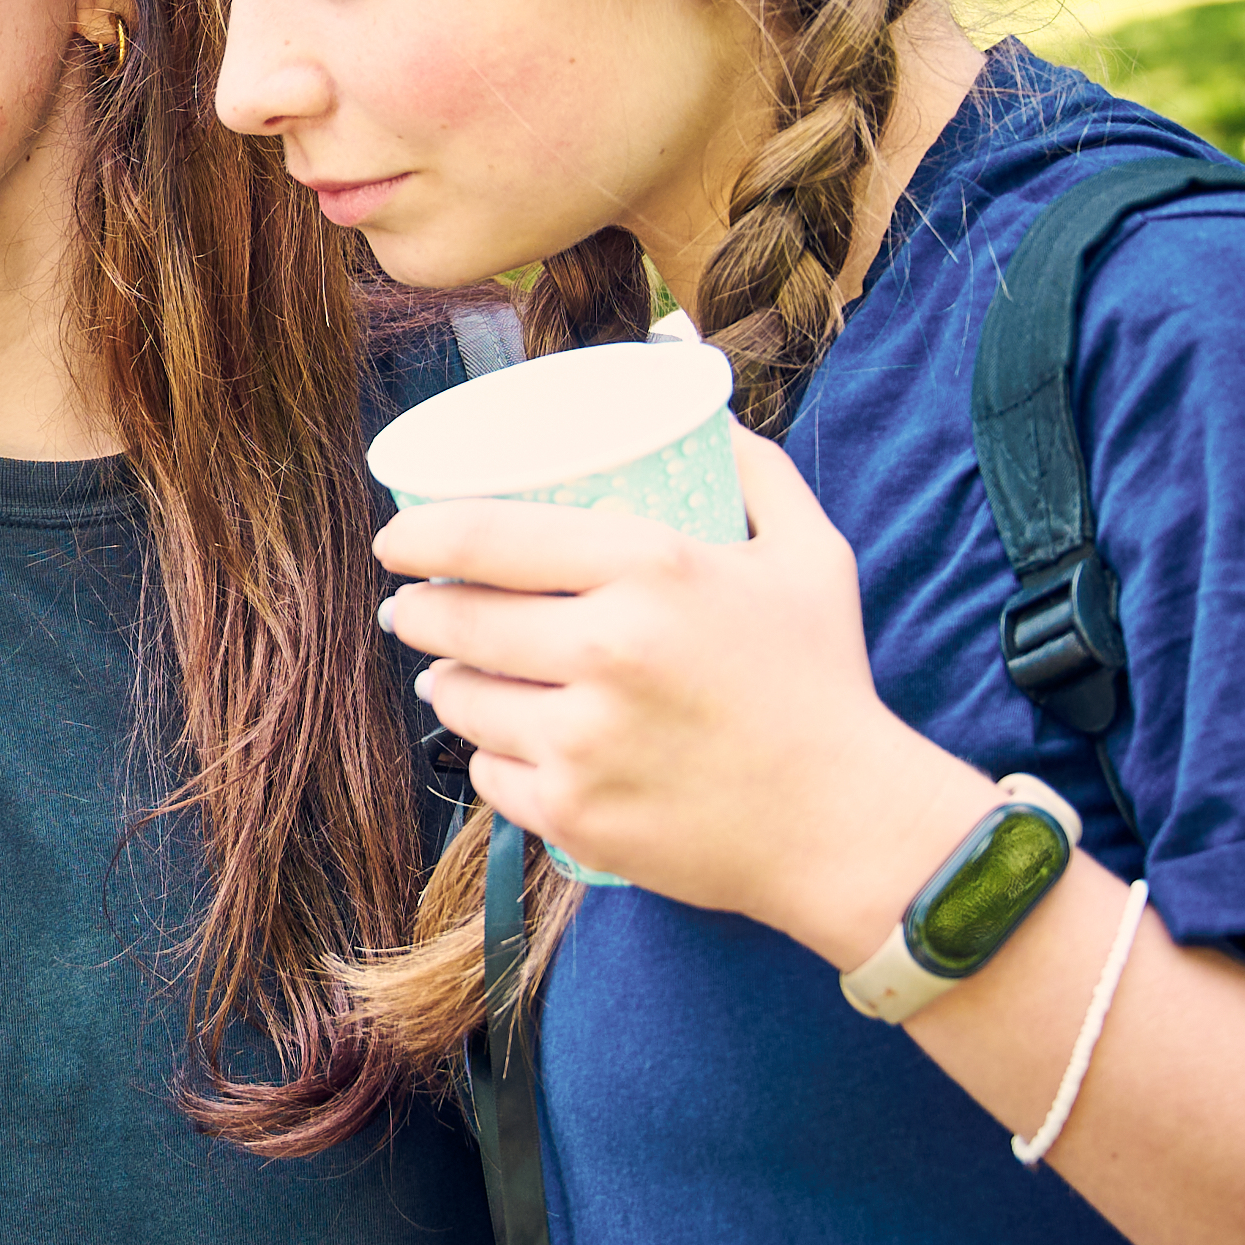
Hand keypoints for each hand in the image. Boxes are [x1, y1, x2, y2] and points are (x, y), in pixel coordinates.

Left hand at [377, 427, 993, 964]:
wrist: (849, 826)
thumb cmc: (826, 682)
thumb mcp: (810, 554)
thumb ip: (758, 473)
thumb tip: (706, 418)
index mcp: (652, 570)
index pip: (485, 537)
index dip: (417, 535)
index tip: (395, 540)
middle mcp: (607, 650)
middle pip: (454, 619)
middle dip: (418, 611)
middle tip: (415, 608)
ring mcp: (583, 739)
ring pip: (460, 699)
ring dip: (446, 682)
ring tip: (454, 673)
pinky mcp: (573, 813)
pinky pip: (487, 774)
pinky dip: (492, 757)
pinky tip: (508, 744)